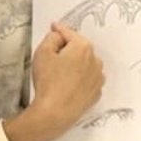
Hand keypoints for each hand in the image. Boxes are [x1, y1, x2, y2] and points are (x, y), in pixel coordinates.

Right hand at [5, 24, 105, 140]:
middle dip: (67, 50)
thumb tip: (58, 37)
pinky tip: (67, 86)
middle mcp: (95, 61)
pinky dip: (80, 79)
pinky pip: (87, 80)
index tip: (54, 28)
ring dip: (75, 65)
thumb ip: (52, 38)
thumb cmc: (48, 83)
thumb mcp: (42, 52)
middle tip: (52, 57)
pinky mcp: (96, 92)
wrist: (55, 112)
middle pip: (79, 48)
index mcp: (83, 47)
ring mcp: (98, 78)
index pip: (69, 33)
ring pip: (85, 64)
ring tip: (59, 75)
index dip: (58, 30)